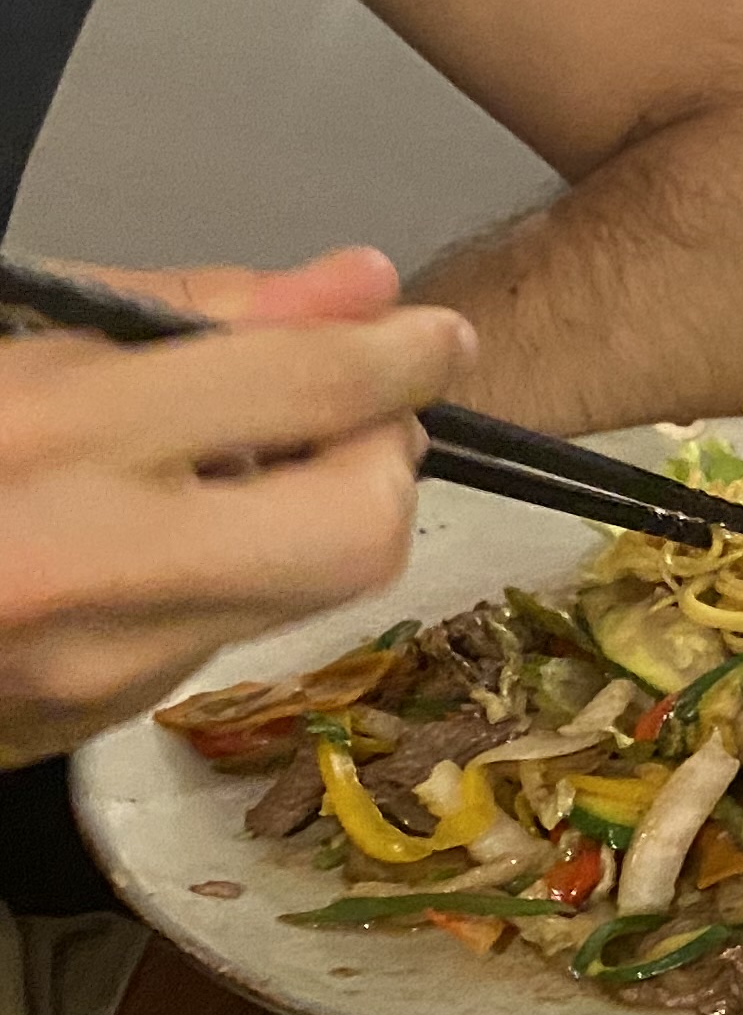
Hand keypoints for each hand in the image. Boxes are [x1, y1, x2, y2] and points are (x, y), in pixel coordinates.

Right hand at [0, 249, 477, 768]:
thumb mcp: (7, 334)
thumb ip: (180, 310)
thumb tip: (357, 287)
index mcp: (42, 438)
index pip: (302, 389)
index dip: (395, 352)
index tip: (428, 333)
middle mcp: (77, 565)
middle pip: (358, 529)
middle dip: (378, 463)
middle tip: (343, 417)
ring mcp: (84, 669)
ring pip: (297, 596)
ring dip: (300, 523)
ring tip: (213, 468)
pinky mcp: (78, 728)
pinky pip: (210, 639)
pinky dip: (214, 579)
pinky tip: (137, 539)